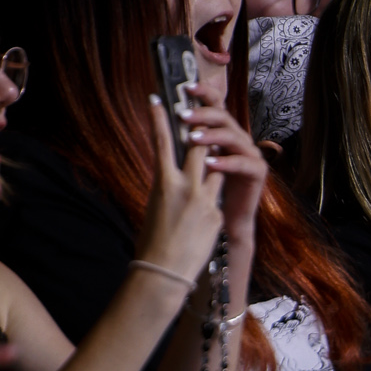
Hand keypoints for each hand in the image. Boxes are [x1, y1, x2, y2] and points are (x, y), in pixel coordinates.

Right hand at [135, 92, 230, 285]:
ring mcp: (206, 200)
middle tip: (199, 117)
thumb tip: (175, 175)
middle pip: (199, 147)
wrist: (165, 272)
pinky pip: (217, 196)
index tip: (157, 98)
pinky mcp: (217, 214)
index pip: (163, 142)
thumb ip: (168, 186)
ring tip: (209, 160)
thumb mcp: (155, 206)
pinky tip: (202, 215)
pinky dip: (212, 198)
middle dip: (200, 131)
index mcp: (164, 183)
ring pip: (215, 168)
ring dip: (212, 163)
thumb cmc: (152, 242)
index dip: (160, 118)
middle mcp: (187, 187)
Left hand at [184, 81, 268, 250]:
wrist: (229, 223)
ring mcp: (251, 154)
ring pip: (233, 136)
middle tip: (183, 115)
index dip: (204, 93)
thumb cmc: (209, 193)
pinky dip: (225, 162)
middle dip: (203, 114)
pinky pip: (242, 162)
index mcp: (223, 133)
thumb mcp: (196, 164)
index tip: (185, 86)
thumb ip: (189, 144)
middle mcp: (239, 139)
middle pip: (224, 116)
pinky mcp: (258, 172)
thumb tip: (166, 122)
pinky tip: (210, 163)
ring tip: (193, 138)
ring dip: (212, 135)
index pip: (216, 105)